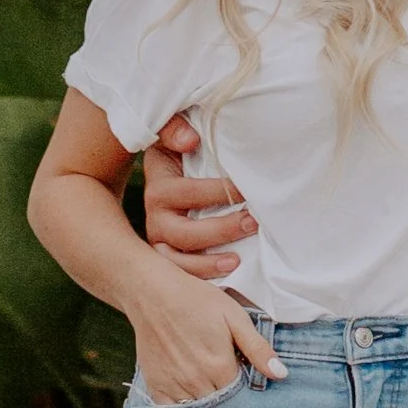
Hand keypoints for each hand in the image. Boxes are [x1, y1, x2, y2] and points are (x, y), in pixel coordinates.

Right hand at [131, 259, 279, 407]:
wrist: (151, 293)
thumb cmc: (196, 300)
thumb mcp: (234, 316)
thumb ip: (257, 348)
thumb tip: (281, 374)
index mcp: (219, 366)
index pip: (242, 394)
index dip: (247, 388)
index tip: (246, 378)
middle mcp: (197, 381)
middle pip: (222, 405)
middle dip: (229, 399)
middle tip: (227, 380)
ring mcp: (174, 385)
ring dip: (208, 403)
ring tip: (210, 384)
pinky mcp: (155, 386)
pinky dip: (183, 406)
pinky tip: (190, 392)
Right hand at [142, 113, 260, 283]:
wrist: (171, 176)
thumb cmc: (184, 153)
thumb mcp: (176, 134)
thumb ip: (175, 129)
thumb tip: (190, 140)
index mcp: (158, 185)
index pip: (182, 192)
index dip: (215, 192)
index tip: (244, 188)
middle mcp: (154, 217)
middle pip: (182, 232)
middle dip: (220, 229)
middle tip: (253, 221)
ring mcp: (160, 241)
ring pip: (177, 261)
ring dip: (208, 263)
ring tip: (238, 259)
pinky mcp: (170, 259)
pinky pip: (182, 277)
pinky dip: (202, 279)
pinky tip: (227, 275)